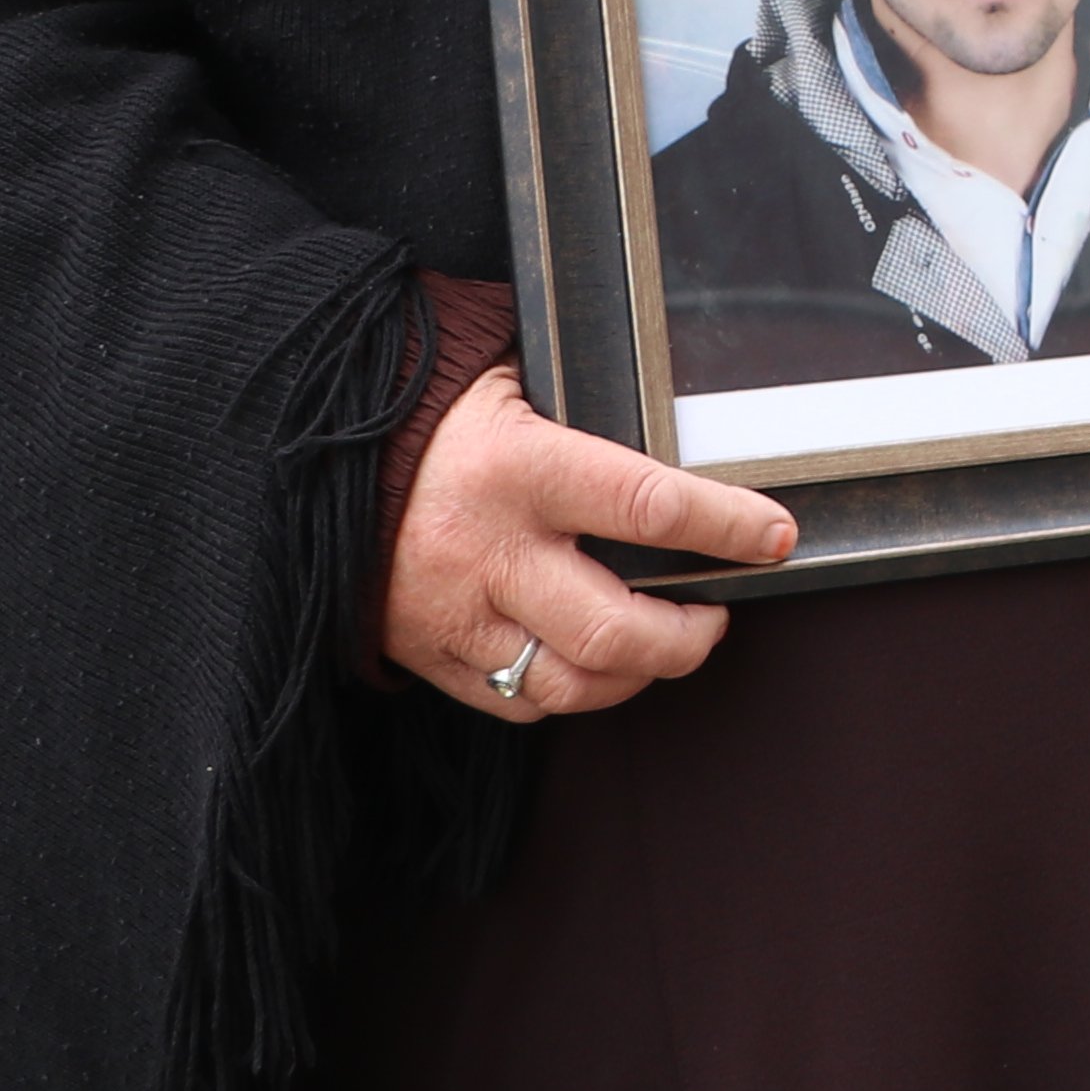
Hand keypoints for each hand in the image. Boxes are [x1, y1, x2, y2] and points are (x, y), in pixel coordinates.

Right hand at [389, 368, 794, 719]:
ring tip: (665, 641)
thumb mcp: (518, 388)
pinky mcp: (426, 654)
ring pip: (571, 684)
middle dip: (689, 636)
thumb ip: (594, 423)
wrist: (314, 455)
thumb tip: (691, 444)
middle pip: (615, 632)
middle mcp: (486, 551)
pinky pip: (517, 702)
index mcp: (517, 468)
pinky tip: (593, 660)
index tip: (775, 536)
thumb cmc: (437, 415)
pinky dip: (570, 691)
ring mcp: (453, 614)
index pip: (648, 509)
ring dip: (637, 674)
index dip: (727, 528)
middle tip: (717, 611)